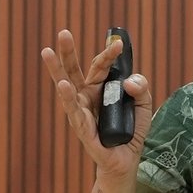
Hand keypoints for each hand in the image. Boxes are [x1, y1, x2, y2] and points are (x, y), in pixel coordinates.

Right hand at [39, 28, 152, 174]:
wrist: (127, 159)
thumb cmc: (132, 130)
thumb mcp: (144, 105)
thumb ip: (141, 89)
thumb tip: (129, 81)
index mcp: (100, 88)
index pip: (101, 66)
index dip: (109, 54)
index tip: (119, 44)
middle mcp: (87, 96)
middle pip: (75, 70)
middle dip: (68, 52)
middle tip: (63, 33)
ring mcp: (82, 110)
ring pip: (67, 87)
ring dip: (57, 69)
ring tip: (47, 52)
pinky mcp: (82, 127)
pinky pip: (74, 110)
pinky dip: (68, 97)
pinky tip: (62, 84)